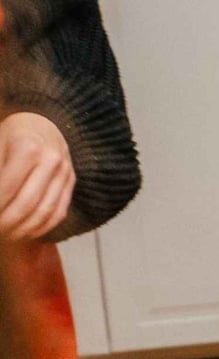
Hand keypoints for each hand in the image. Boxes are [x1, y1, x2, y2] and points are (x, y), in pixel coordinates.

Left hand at [0, 112, 73, 240]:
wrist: (44, 123)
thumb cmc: (11, 136)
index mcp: (28, 147)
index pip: (6, 188)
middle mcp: (52, 160)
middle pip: (26, 203)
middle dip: (5, 223)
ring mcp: (65, 172)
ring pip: (45, 212)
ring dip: (22, 230)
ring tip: (5, 235)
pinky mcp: (72, 183)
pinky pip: (59, 213)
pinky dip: (41, 228)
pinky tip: (24, 232)